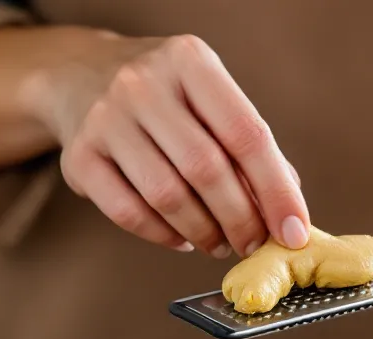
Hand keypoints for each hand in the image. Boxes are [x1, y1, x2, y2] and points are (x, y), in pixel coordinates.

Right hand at [30, 32, 308, 256]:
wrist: (80, 76)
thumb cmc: (164, 96)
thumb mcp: (209, 97)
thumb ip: (248, 146)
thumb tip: (288, 209)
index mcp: (190, 61)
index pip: (246, 134)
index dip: (276, 190)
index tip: (293, 230)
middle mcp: (143, 83)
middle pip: (206, 169)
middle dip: (240, 219)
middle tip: (253, 244)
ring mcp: (105, 118)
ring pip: (167, 196)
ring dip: (203, 232)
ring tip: (219, 243)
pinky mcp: (79, 156)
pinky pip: (128, 212)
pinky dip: (163, 236)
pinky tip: (181, 238)